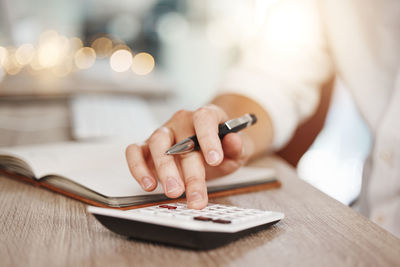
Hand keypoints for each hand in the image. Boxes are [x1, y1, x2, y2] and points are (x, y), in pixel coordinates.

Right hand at [125, 104, 252, 208]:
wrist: (210, 149)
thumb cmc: (222, 149)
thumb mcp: (236, 150)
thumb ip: (237, 147)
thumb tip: (233, 140)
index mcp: (205, 116)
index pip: (204, 118)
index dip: (208, 137)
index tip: (214, 160)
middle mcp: (181, 121)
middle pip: (182, 141)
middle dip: (190, 173)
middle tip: (196, 196)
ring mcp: (163, 132)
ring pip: (157, 144)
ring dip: (164, 170)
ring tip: (174, 192)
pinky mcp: (146, 146)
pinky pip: (135, 152)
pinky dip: (138, 168)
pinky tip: (149, 185)